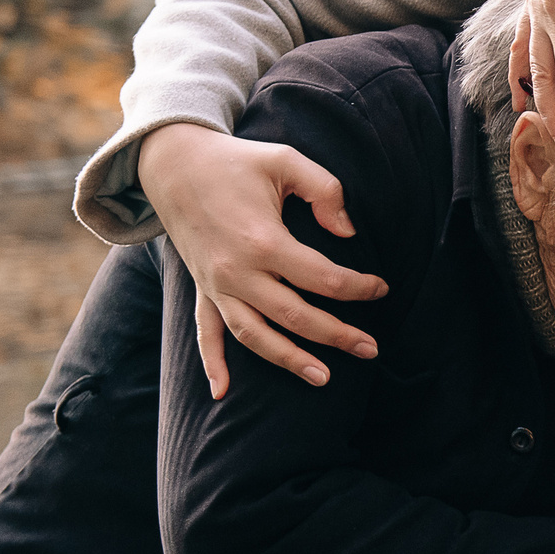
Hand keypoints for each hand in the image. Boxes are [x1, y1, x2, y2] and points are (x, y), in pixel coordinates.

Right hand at [137, 123, 388, 398]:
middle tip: (372, 349)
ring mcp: (215, 284)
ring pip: (255, 335)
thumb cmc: (237, 161)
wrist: (173, 163)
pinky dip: (212, 363)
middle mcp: (237, 271)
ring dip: (288, 360)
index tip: (382, 288)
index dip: (359, 287)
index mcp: (263, 241)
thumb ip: (326, 190)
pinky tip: (223, 392)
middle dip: (337, 335)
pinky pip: (205, 333)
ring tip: (324, 378)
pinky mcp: (200, 288)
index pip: (323, 278)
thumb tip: (348, 232)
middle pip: (295, 316)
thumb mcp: (287, 161)